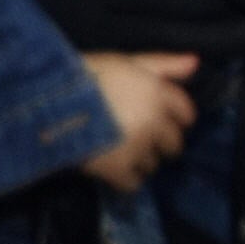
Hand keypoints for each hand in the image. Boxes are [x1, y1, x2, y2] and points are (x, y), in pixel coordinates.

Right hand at [77, 53, 198, 193]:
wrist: (48, 101)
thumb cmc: (85, 75)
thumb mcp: (125, 60)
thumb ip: (164, 63)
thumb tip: (196, 62)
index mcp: (157, 94)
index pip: (186, 113)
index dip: (175, 117)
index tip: (158, 118)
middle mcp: (154, 122)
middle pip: (174, 144)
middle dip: (159, 142)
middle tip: (135, 135)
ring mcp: (138, 148)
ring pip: (153, 164)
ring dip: (140, 160)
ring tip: (116, 148)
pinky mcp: (119, 170)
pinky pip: (134, 183)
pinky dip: (124, 178)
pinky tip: (109, 165)